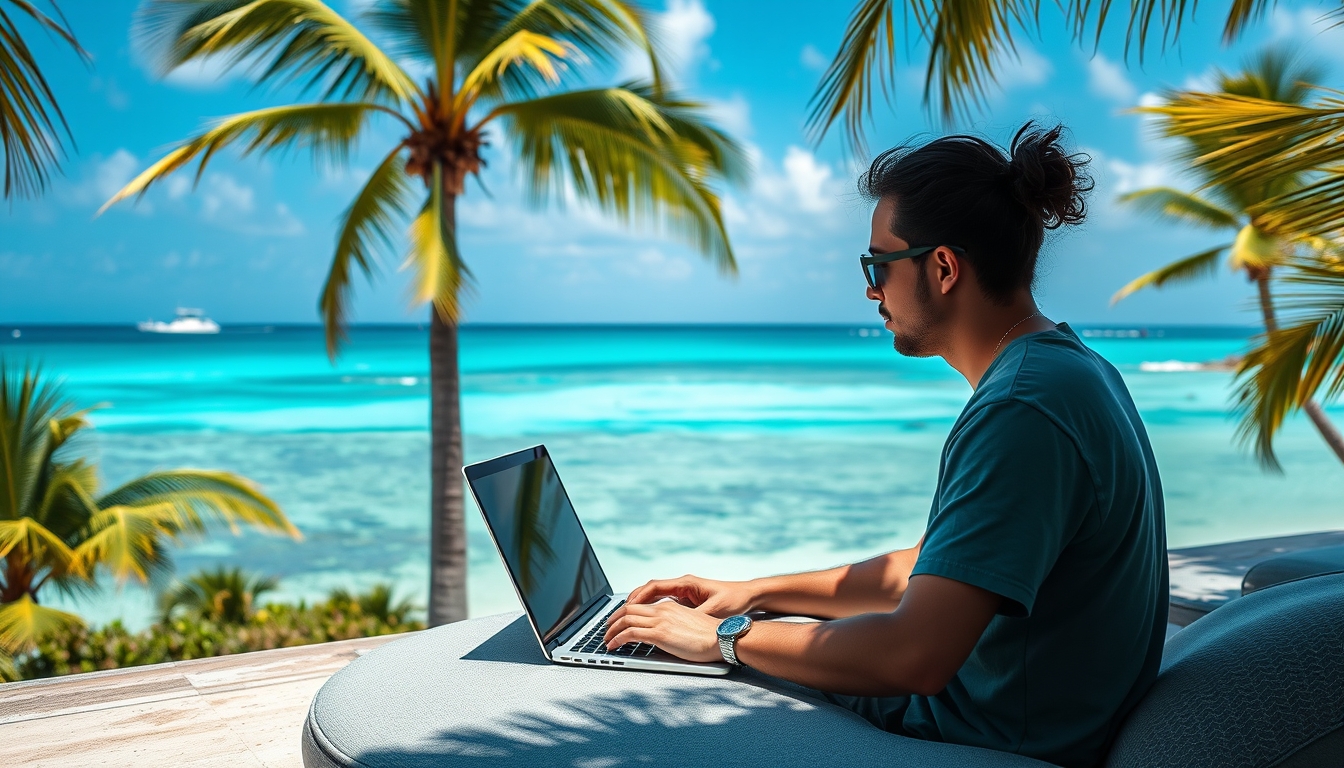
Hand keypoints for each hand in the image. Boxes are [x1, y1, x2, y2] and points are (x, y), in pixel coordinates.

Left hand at [603, 599, 724, 662]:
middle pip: (628, 609)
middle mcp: (662, 609)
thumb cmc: (711, 636)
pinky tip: (612, 646)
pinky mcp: (660, 634)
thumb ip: (673, 624)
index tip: (617, 621)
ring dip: (611, 630)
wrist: (722, 637)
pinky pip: (630, 633)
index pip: (639, 604)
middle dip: (613, 619)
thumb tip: (662, 635)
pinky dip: (617, 639)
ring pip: (626, 620)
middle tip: (606, 629)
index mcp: (669, 606)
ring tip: (606, 640)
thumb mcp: (688, 624)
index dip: (624, 612)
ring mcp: (660, 620)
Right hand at [625, 574, 757, 617]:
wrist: (748, 595)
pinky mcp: (687, 599)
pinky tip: (645, 619)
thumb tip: (679, 624)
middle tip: (619, 614)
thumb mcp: (715, 610)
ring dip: (640, 605)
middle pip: (650, 590)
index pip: (654, 587)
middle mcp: (682, 585)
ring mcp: (684, 591)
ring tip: (626, 617)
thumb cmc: (734, 600)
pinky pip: (663, 602)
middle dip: (633, 601)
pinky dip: (651, 608)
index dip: (638, 597)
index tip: (627, 607)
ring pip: (654, 596)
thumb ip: (696, 616)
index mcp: (686, 584)